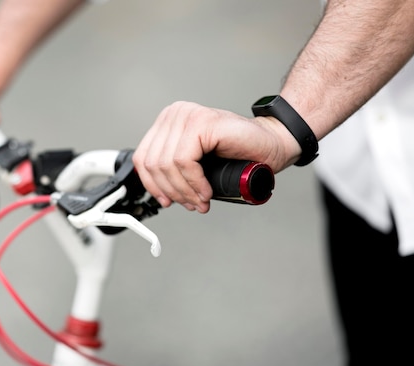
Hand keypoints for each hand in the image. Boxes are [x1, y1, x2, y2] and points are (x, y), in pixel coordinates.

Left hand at [132, 101, 298, 212]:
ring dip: (184, 191)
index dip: (152, 186)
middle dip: (171, 192)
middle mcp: (175, 114)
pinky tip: (206, 191)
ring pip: (167, 165)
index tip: (166, 202)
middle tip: (190, 204)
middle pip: (153, 164)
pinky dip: (194, 183)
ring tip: (200, 201)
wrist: (271, 144)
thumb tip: (157, 193)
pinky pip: (184, 161)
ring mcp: (187, 115)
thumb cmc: (238, 154)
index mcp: (168, 122)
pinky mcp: (202, 122)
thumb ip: (173, 171)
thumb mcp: (195, 165)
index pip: (143, 159)